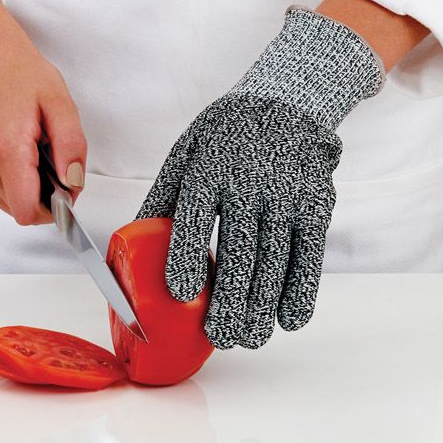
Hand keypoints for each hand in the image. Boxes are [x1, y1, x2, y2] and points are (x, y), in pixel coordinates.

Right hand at [0, 0, 86, 226]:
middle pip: (20, 210)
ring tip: (27, 151)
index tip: (61, 189)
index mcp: (5, 147)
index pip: (27, 211)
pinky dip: (9, 182)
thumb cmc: (21, 77)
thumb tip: (73, 185)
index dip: (51, 208)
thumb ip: (72, 149)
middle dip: (40, 193)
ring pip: (7, 205)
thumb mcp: (61, 105)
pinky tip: (11, 153)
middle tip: (45, 157)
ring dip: (24, 187)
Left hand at [138, 6, 384, 348]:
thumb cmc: (225, 139)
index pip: (195, 216)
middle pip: (240, 251)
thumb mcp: (185, 155)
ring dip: (263, 307)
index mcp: (208, 169)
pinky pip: (310, 255)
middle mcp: (249, 182)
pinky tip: (289, 319)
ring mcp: (286, 195)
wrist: (286, 104)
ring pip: (275, 261)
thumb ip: (162, 201)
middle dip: (230, 301)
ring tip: (248, 338)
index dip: (188, 256)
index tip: (182, 294)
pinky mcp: (316, 205)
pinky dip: (302, 290)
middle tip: (220, 338)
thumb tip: (127, 249)